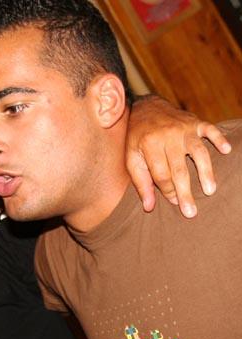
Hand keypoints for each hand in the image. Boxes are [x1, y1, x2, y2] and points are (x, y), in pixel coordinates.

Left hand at [127, 95, 230, 217]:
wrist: (145, 107)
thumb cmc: (137, 138)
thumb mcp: (131, 159)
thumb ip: (140, 183)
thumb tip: (149, 208)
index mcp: (149, 145)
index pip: (161, 175)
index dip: (168, 191)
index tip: (175, 203)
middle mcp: (168, 136)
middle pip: (179, 169)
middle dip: (185, 192)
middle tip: (191, 212)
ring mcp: (183, 128)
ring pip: (198, 152)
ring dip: (205, 172)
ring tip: (210, 191)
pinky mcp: (195, 121)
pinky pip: (210, 129)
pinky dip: (219, 139)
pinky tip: (226, 151)